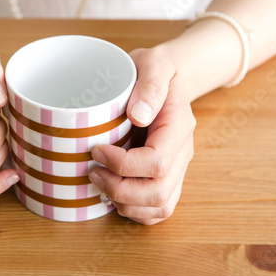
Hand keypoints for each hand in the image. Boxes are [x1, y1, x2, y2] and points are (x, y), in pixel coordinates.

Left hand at [88, 47, 195, 224]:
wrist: (169, 78)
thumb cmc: (155, 70)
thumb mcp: (153, 64)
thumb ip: (149, 86)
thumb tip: (138, 115)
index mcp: (178, 126)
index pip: (157, 161)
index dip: (122, 165)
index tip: (96, 151)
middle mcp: (182, 152)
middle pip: (158, 192)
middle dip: (119, 190)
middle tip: (93, 172)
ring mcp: (177, 167)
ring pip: (161, 206)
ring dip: (126, 204)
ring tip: (101, 185)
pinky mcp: (168, 176)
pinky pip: (159, 208)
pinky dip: (136, 211)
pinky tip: (115, 195)